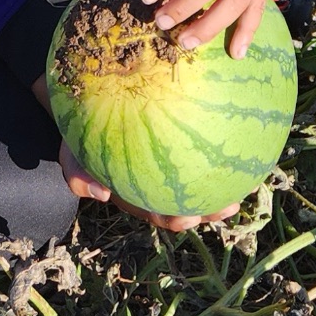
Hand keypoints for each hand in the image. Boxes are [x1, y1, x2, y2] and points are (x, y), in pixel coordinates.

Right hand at [36, 85, 241, 233]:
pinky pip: (199, 146)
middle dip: (207, 209)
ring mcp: (168, 161)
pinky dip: (220, 147)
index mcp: (134, 188)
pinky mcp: (178, 138)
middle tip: (225, 207)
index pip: (156, 210)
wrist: (81, 97)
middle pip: (184, 200)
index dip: (174, 218)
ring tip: (245, 183)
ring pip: (197, 179)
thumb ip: (76, 171)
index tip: (188, 219)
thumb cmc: (78, 127)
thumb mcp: (70, 150)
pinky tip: (240, 138)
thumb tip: (97, 194)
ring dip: (220, 186)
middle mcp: (154, 179)